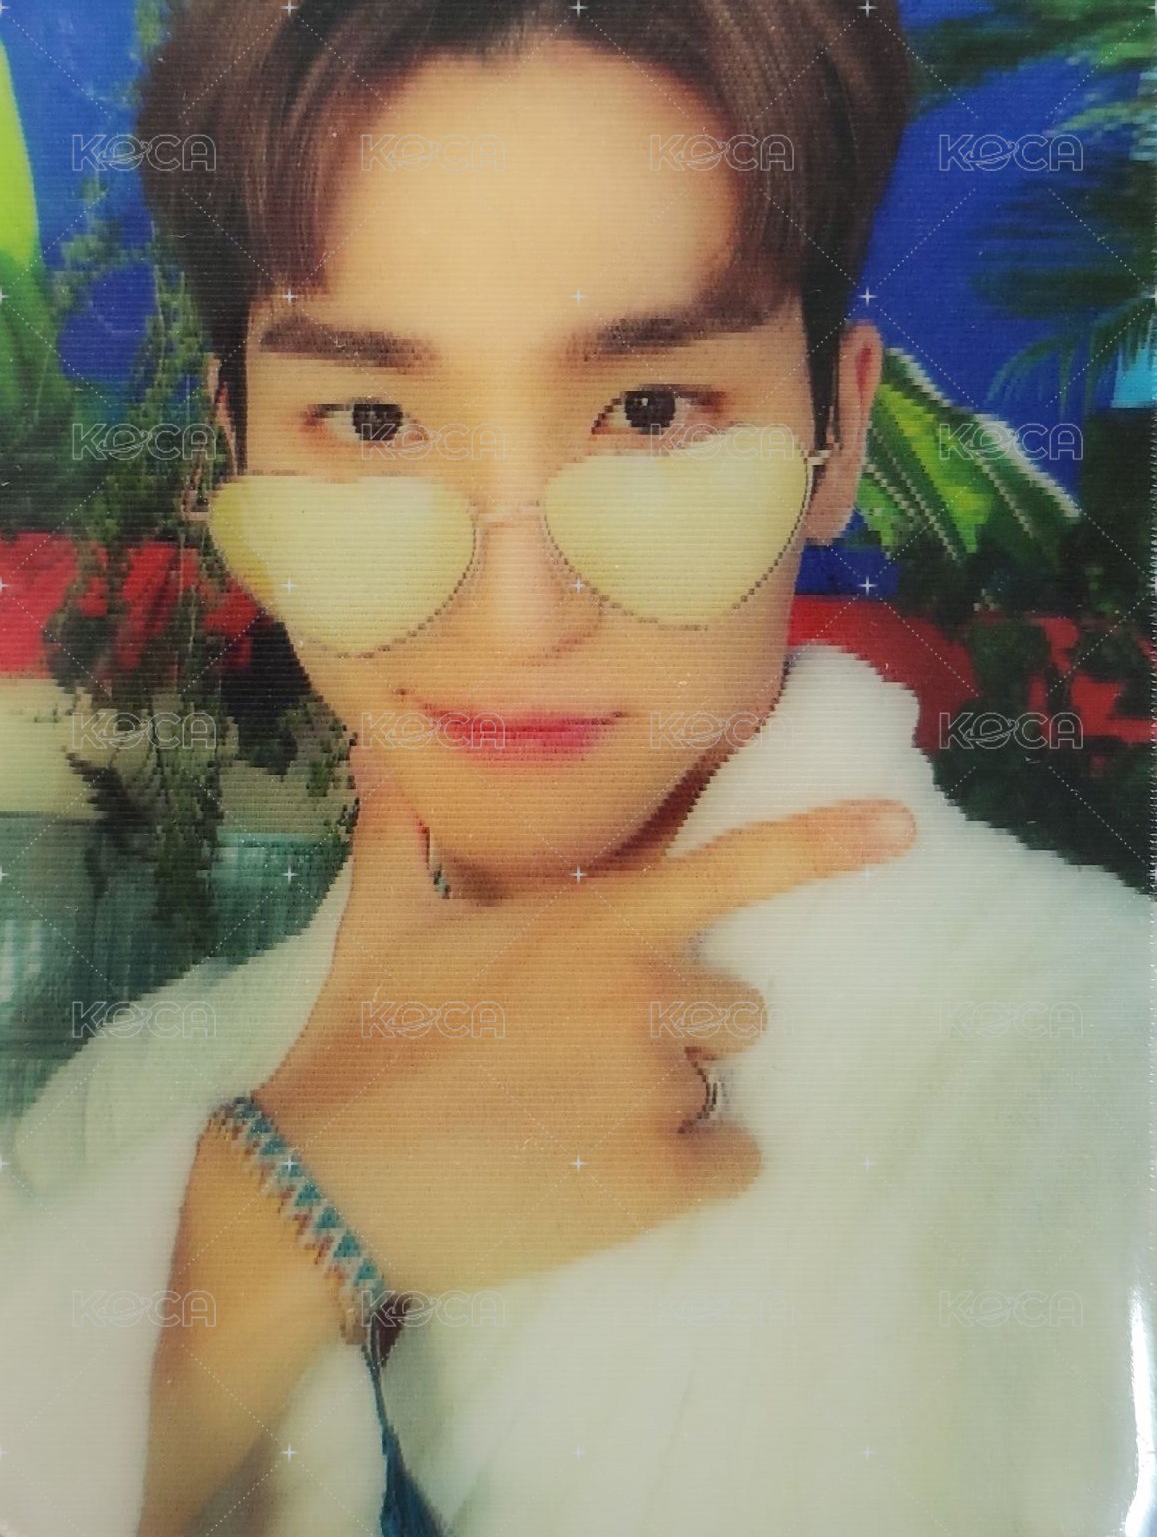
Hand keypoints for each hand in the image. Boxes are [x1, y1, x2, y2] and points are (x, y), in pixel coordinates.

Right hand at [253, 753, 914, 1297]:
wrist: (331, 1181)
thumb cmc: (363, 1040)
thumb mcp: (383, 922)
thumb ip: (407, 832)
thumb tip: (381, 753)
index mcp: (597, 927)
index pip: (734, 869)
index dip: (824, 845)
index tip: (900, 830)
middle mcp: (644, 995)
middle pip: (737, 1007)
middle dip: (681, 1030)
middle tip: (585, 1061)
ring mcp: (654, 1091)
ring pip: (719, 1088)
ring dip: (671, 1103)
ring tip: (578, 1121)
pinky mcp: (655, 1183)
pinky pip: (732, 1166)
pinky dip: (689, 1175)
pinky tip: (604, 1176)